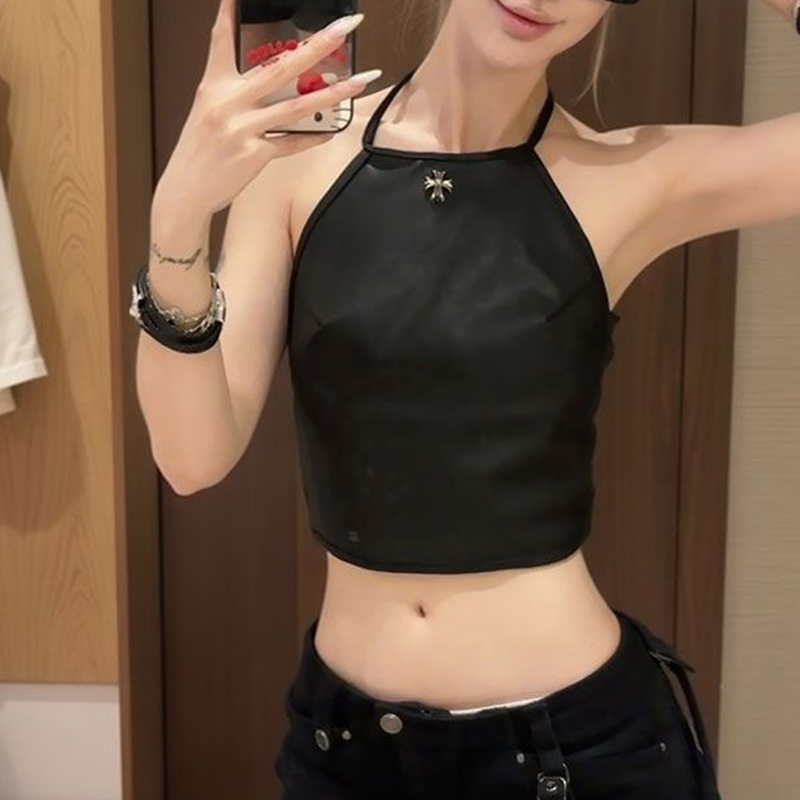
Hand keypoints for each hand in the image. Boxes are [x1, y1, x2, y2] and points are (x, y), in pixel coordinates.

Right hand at [153, 0, 376, 219]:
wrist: (186, 190)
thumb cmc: (201, 150)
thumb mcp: (209, 111)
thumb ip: (236, 91)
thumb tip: (274, 79)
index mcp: (214, 86)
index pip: (221, 40)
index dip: (229, 12)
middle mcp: (227, 102)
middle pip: (280, 68)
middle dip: (317, 45)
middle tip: (345, 26)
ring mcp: (241, 128)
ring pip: (296, 106)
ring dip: (333, 94)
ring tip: (360, 80)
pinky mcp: (253, 155)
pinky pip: (291, 142)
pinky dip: (313, 136)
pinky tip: (333, 130)